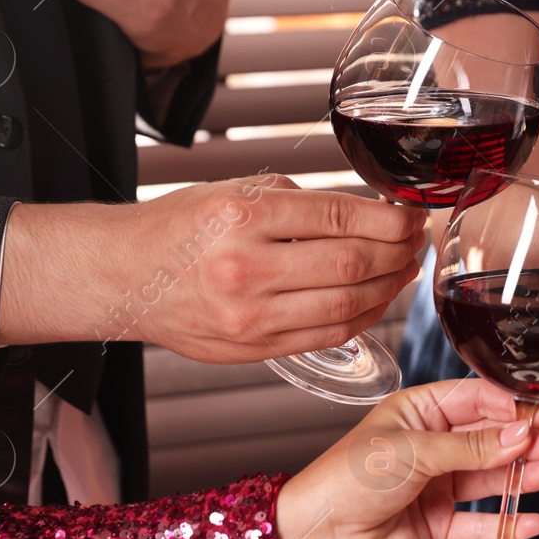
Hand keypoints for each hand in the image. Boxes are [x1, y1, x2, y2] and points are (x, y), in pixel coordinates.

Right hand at [0, 175, 427, 360]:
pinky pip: (326, 337)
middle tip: (416, 241)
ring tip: (404, 269)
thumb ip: (295, 199)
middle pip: (352, 264)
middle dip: (398, 252)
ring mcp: (249, 316)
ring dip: (388, 288)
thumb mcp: (232, 190)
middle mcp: (245, 267)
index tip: (412, 215)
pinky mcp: (252, 349)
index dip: (391, 220)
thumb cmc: (176, 230)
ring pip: (346, 307)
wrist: (122, 277)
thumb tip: (363, 212)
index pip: (340, 217)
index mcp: (241, 216)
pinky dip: (362, 319)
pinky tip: (375, 300)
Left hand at [272, 379, 538, 538]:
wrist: (317, 535)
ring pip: (490, 478)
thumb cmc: (347, 478)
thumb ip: (471, 446)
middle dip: (521, 442)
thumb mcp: (413, 450)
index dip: (511, 406)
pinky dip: (508, 523)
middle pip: (489, 438)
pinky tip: (533, 520)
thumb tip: (521, 433)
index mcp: (419, 411)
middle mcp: (432, 445)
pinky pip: (481, 523)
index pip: (476, 400)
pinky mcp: (438, 525)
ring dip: (520, 478)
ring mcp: (436, 486)